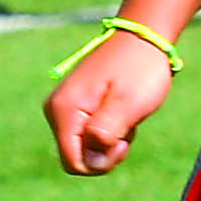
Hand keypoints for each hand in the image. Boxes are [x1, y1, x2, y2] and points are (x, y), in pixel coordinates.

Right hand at [47, 26, 178, 175]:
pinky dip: (110, 129)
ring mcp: (65, 107)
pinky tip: (123, 110)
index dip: (101, 163)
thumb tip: (88, 160)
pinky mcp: (76, 105)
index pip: (73, 164)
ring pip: (86, 147)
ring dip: (111, 139)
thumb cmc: (139, 69)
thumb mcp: (127, 103)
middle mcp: (57, 111)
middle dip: (106, 151)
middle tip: (128, 126)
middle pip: (79, 157)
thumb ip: (104, 134)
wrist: (144, 37)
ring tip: (127, 113)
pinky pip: (90, 133)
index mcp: (64, 112)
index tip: (123, 142)